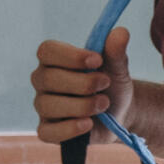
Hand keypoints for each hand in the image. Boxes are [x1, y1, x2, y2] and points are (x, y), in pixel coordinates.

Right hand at [32, 26, 133, 147]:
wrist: (119, 113)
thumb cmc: (110, 85)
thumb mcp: (116, 67)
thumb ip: (115, 51)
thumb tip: (121, 32)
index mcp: (54, 61)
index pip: (47, 51)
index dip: (70, 55)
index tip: (97, 60)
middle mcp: (42, 82)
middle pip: (48, 78)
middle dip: (81, 82)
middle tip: (106, 83)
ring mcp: (43, 106)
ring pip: (49, 105)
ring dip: (81, 105)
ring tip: (103, 103)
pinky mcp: (47, 130)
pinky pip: (48, 131)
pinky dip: (69, 128)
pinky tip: (88, 124)